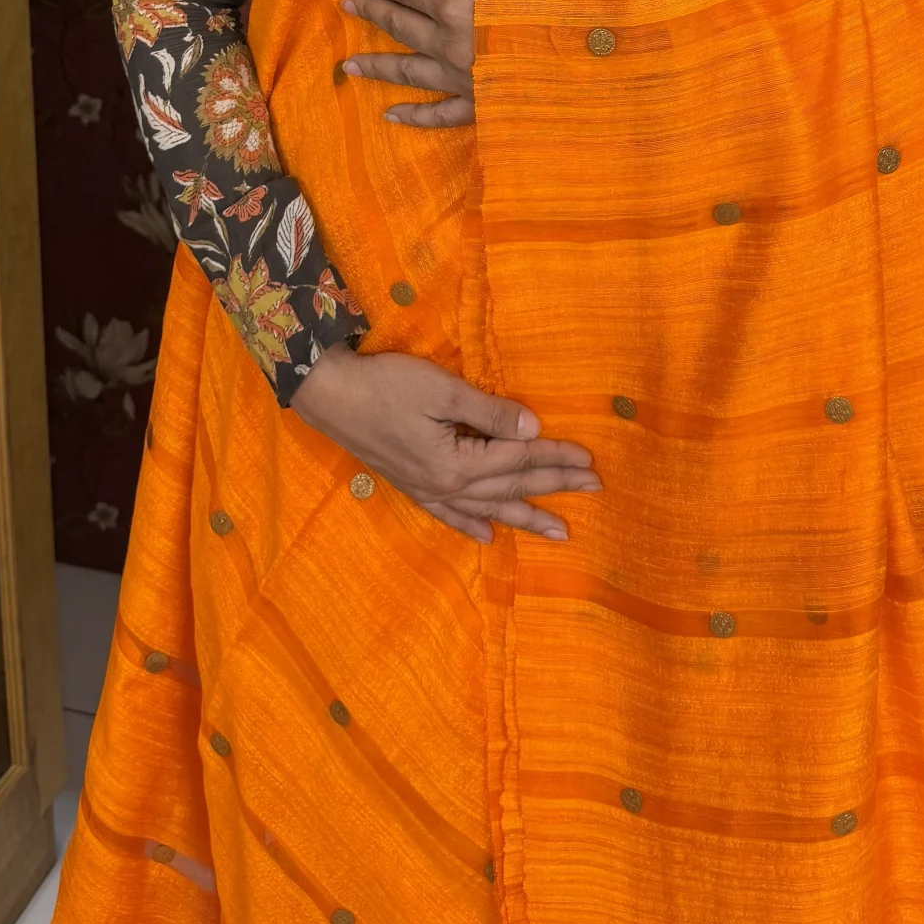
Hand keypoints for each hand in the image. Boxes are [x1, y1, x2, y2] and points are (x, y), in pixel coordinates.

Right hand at [291, 344, 600, 542]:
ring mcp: (428, 491)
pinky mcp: (412, 486)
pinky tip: (487, 537)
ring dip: (525, 517)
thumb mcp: (442, 391)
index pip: (519, 459)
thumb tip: (533, 428)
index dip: (556, 456)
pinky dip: (472, 526)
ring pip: (488, 508)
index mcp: (458, 464)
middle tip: (593, 490)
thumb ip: (490, 412)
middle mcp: (447, 487)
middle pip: (511, 486)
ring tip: (558, 532)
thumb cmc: (386, 386)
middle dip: (554, 487)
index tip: (590, 461)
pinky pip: (450, 515)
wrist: (329, 395)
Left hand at [341, 0, 479, 128]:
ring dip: (378, 67)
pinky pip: (441, 115)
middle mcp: (451, 44)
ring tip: (349, 66)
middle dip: (373, 15)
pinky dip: (415, 116)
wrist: (596, 55)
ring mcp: (465, 80)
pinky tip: (391, 116)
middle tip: (347, 8)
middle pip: (402, 27)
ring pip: (410, 73)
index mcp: (455, 5)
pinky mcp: (484, 107)